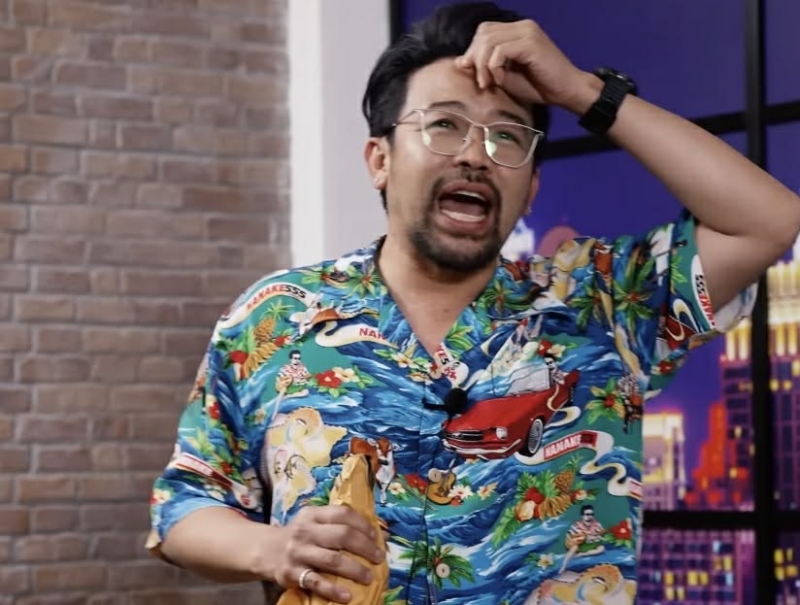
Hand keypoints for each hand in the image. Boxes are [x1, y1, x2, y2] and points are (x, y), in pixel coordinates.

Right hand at [270, 505, 385, 603]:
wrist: (267, 551)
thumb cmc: (301, 537)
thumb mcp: (315, 523)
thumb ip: (340, 524)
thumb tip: (381, 534)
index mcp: (313, 514)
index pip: (343, 514)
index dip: (363, 525)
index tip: (376, 537)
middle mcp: (305, 531)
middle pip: (341, 535)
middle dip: (365, 547)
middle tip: (378, 558)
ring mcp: (298, 552)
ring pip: (332, 559)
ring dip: (355, 569)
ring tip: (368, 577)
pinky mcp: (292, 573)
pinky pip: (316, 582)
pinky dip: (333, 590)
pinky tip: (347, 596)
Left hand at [455, 20, 595, 112]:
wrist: (566, 92)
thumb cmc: (538, 87)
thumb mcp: (505, 77)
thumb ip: (484, 67)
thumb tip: (460, 62)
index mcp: (516, 31)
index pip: (483, 32)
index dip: (474, 52)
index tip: (476, 76)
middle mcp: (522, 26)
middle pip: (483, 33)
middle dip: (476, 59)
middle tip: (482, 82)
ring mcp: (527, 32)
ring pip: (489, 41)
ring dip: (483, 65)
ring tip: (490, 83)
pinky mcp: (531, 42)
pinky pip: (500, 50)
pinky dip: (495, 67)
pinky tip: (502, 80)